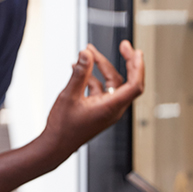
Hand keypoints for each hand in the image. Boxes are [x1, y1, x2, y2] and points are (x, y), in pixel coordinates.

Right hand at [42, 40, 143, 162]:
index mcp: (112, 107)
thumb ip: (80, 73)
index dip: (138, 67)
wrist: (54, 146)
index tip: (135, 51)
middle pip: (126, 81)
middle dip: (125, 61)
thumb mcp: (69, 95)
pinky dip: (92, 77)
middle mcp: (113, 109)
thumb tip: (87, 54)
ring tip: (88, 52)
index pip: (135, 85)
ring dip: (101, 67)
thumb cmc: (63, 127)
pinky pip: (101, 89)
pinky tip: (79, 69)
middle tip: (124, 45)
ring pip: (112, 83)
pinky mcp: (98, 109)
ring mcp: (106, 109)